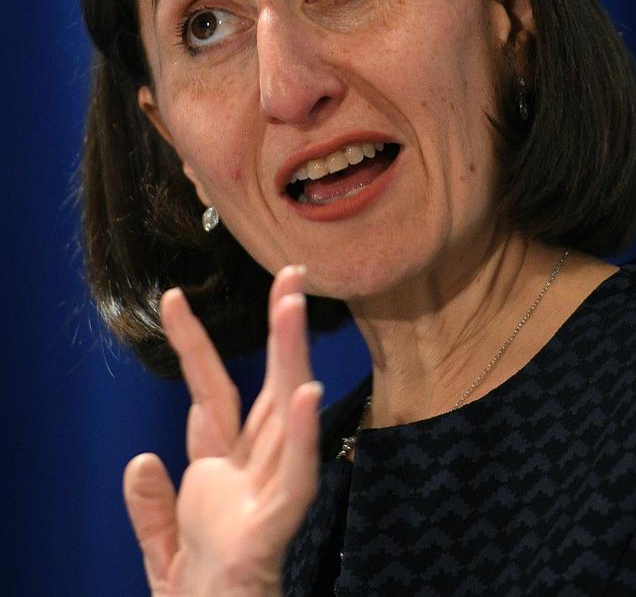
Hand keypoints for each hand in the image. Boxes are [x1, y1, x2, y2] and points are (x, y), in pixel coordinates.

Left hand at [123, 265, 321, 596]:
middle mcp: (251, 473)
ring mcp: (266, 495)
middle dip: (278, 330)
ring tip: (291, 304)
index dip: (194, 346)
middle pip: (267, 388)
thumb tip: (139, 461)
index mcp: (221, 474)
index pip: (211, 395)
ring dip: (290, 358)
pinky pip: (293, 475)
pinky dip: (300, 435)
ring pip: (284, 415)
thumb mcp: (164, 552)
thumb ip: (151, 509)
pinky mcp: (274, 528)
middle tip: (289, 275)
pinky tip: (304, 392)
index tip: (174, 300)